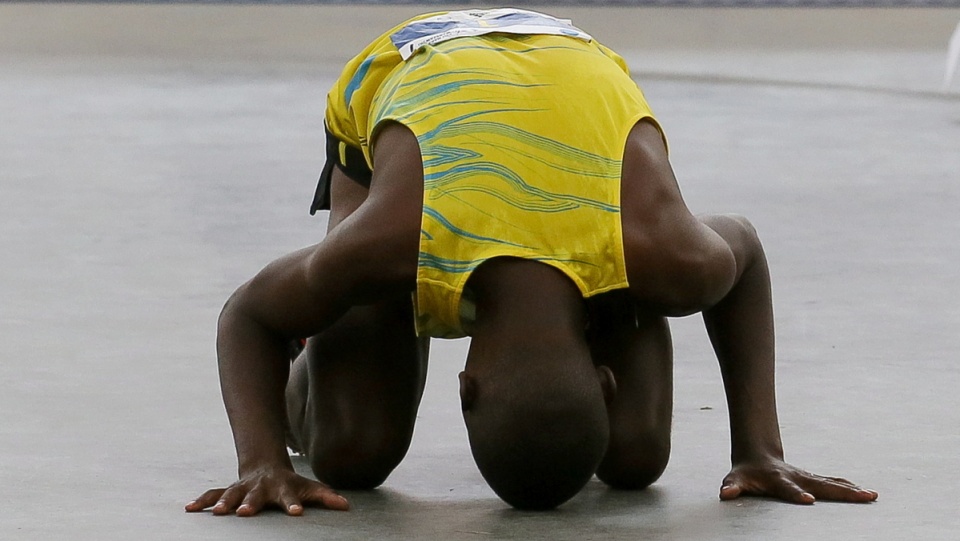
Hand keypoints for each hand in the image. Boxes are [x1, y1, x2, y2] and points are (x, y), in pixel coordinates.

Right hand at [185, 466, 349, 516]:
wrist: (266, 466)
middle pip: (256, 496)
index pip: (290, 498)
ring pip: (231, 494)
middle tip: (246, 513)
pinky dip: (201, 500)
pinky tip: (188, 508)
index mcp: (282, 489)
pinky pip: (213, 494)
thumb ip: (325, 497)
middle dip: (250, 504)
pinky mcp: (229, 490)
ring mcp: (243, 488)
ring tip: (216, 513)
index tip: (297, 513)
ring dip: (223, 502)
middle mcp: (260, 488)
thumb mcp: (310, 488)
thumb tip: (346, 506)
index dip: (294, 504)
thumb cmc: (291, 484)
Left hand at [719, 458, 877, 504]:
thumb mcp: (734, 480)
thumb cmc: (745, 474)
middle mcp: (796, 477)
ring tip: (871, 496)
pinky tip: (867, 493)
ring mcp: (807, 477)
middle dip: (840, 492)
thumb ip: (731, 487)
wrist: (756, 456)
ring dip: (851, 490)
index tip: (809, 501)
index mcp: (778, 480)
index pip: (788, 489)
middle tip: (861, 496)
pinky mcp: (814, 480)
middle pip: (820, 485)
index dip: (796, 494)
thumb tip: (725, 493)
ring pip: (832, 483)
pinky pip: (834, 483)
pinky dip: (850, 488)